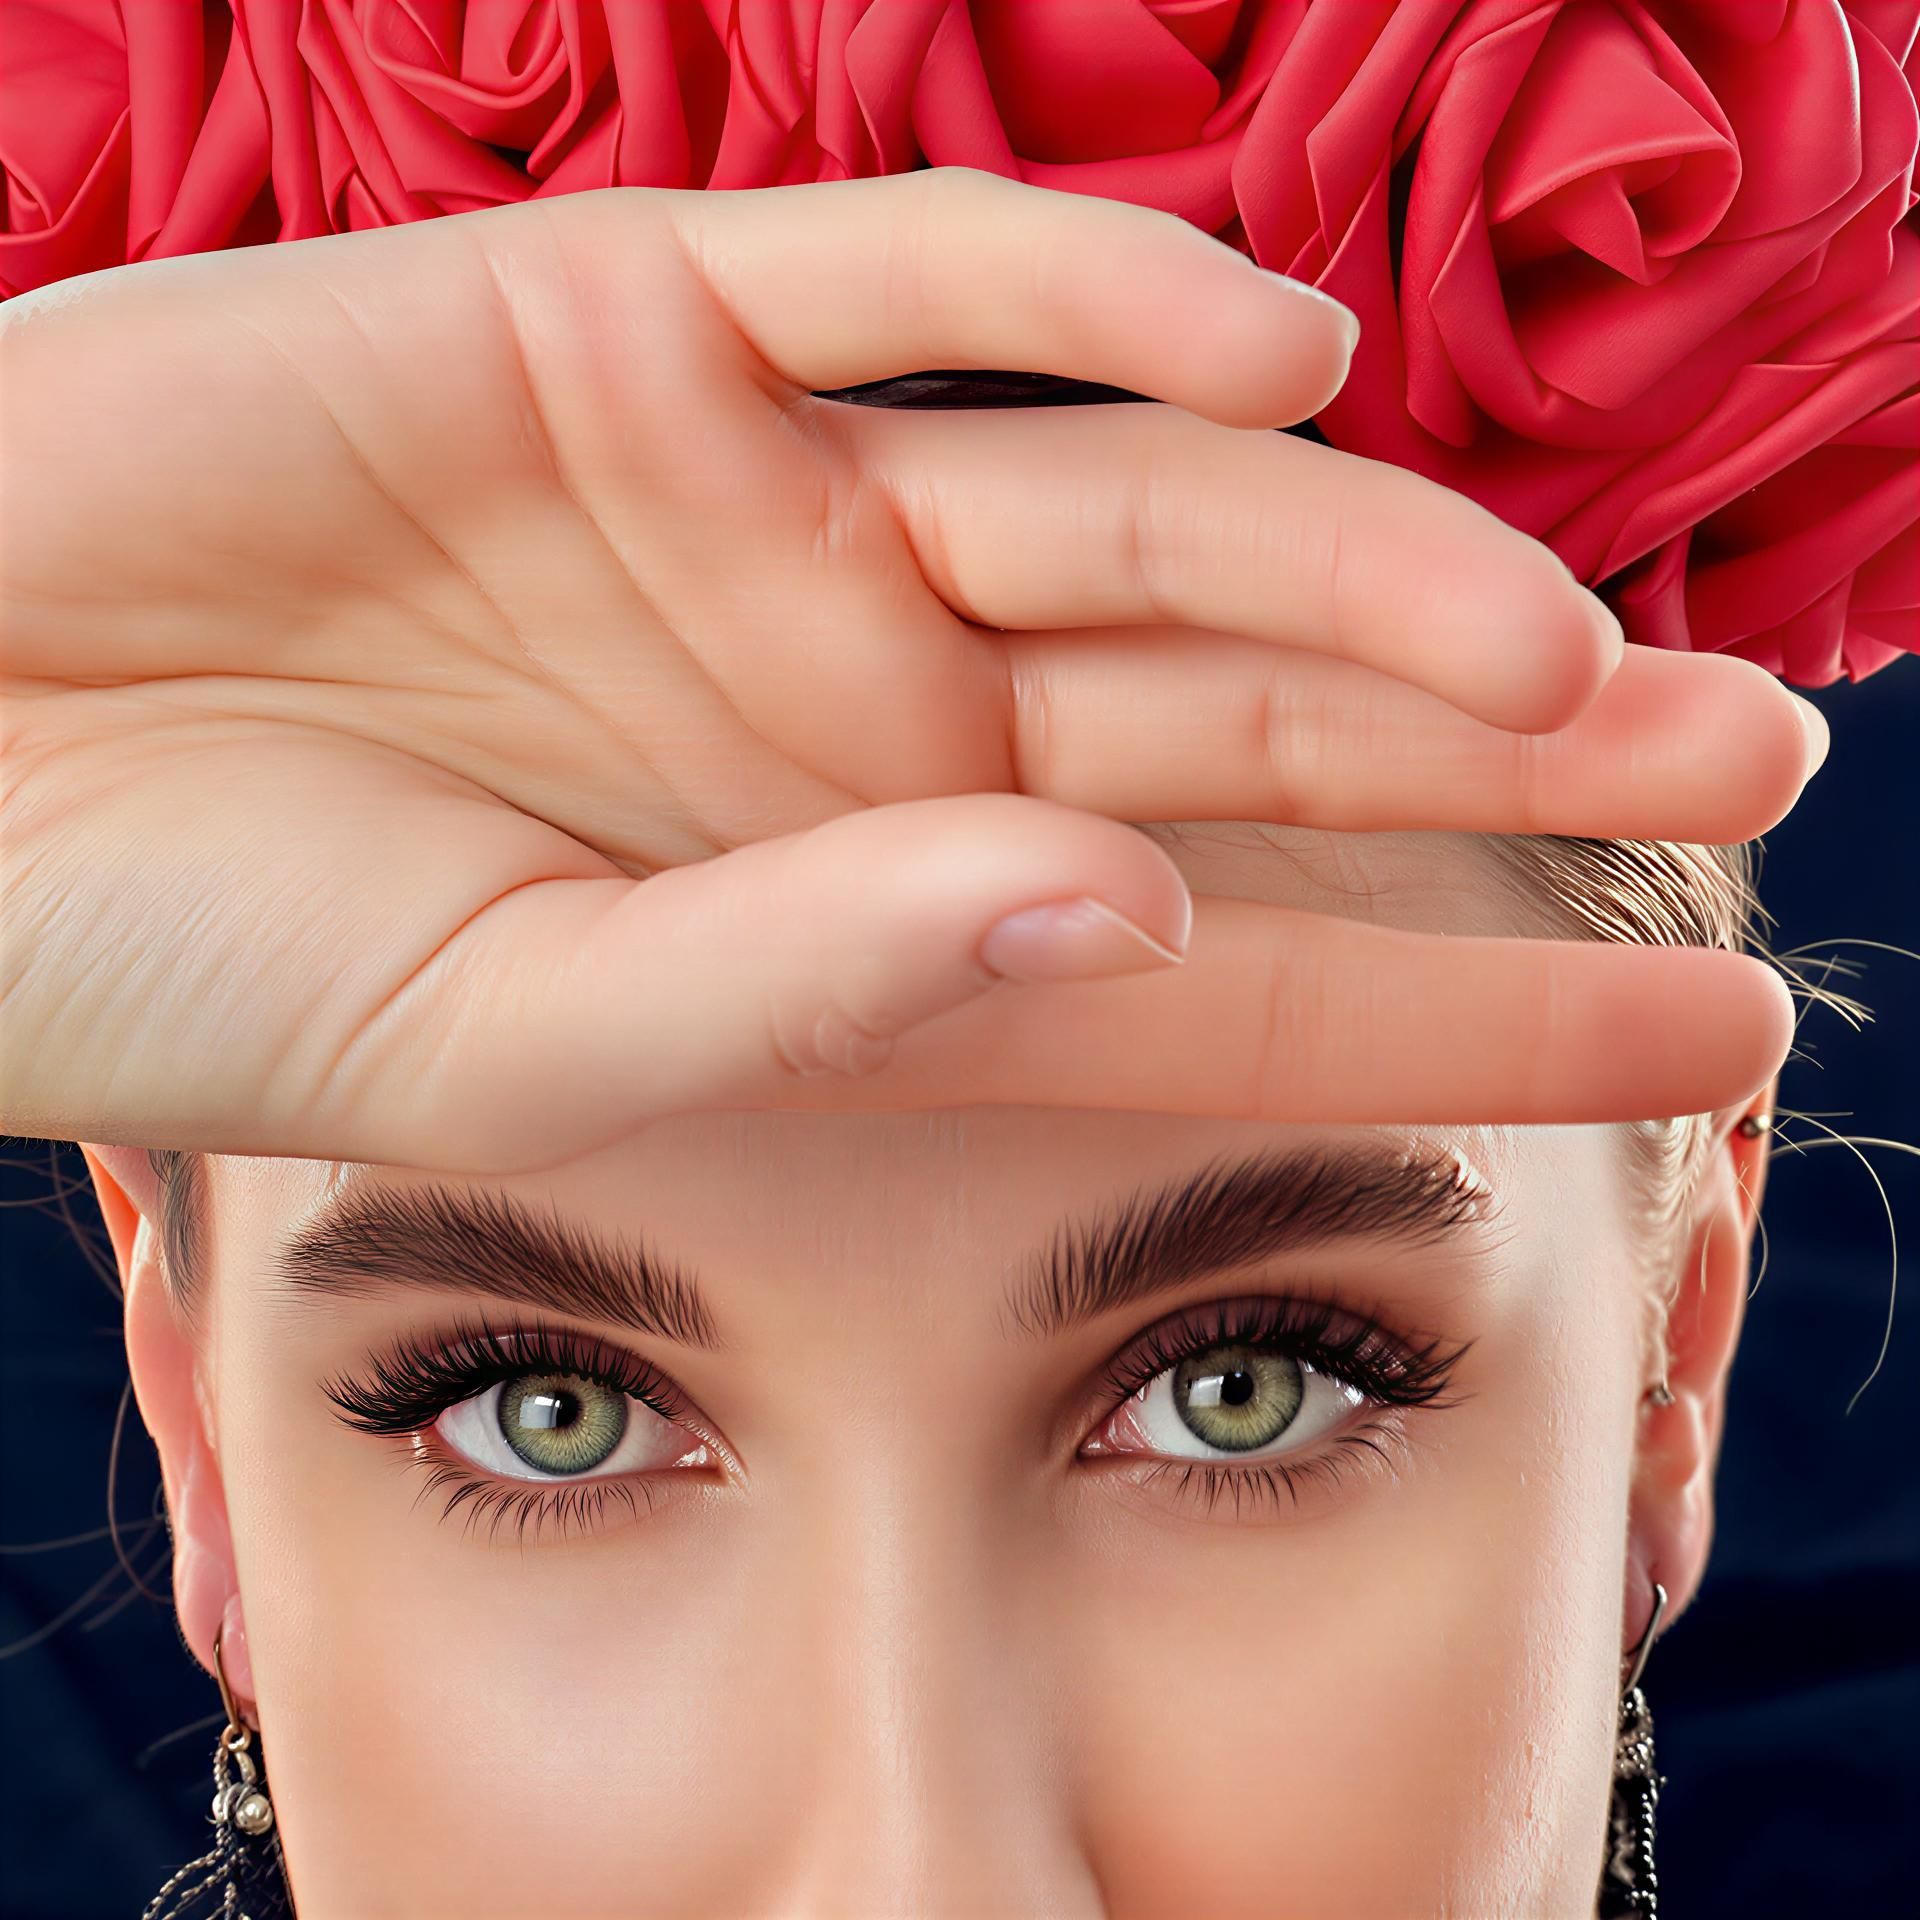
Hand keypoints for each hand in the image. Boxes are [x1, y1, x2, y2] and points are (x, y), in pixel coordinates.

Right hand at [1, 168, 1814, 1174]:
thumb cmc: (170, 942)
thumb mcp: (509, 1037)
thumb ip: (806, 991)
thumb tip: (1112, 919)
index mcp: (845, 936)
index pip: (1231, 990)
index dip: (1475, 1014)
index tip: (1707, 1034)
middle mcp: (847, 724)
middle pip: (1248, 732)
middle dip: (1502, 748)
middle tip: (1755, 766)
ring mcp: (761, 517)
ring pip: (1136, 509)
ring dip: (1352, 564)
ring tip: (1566, 638)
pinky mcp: (630, 327)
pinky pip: (917, 283)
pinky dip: (1094, 298)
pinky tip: (1273, 360)